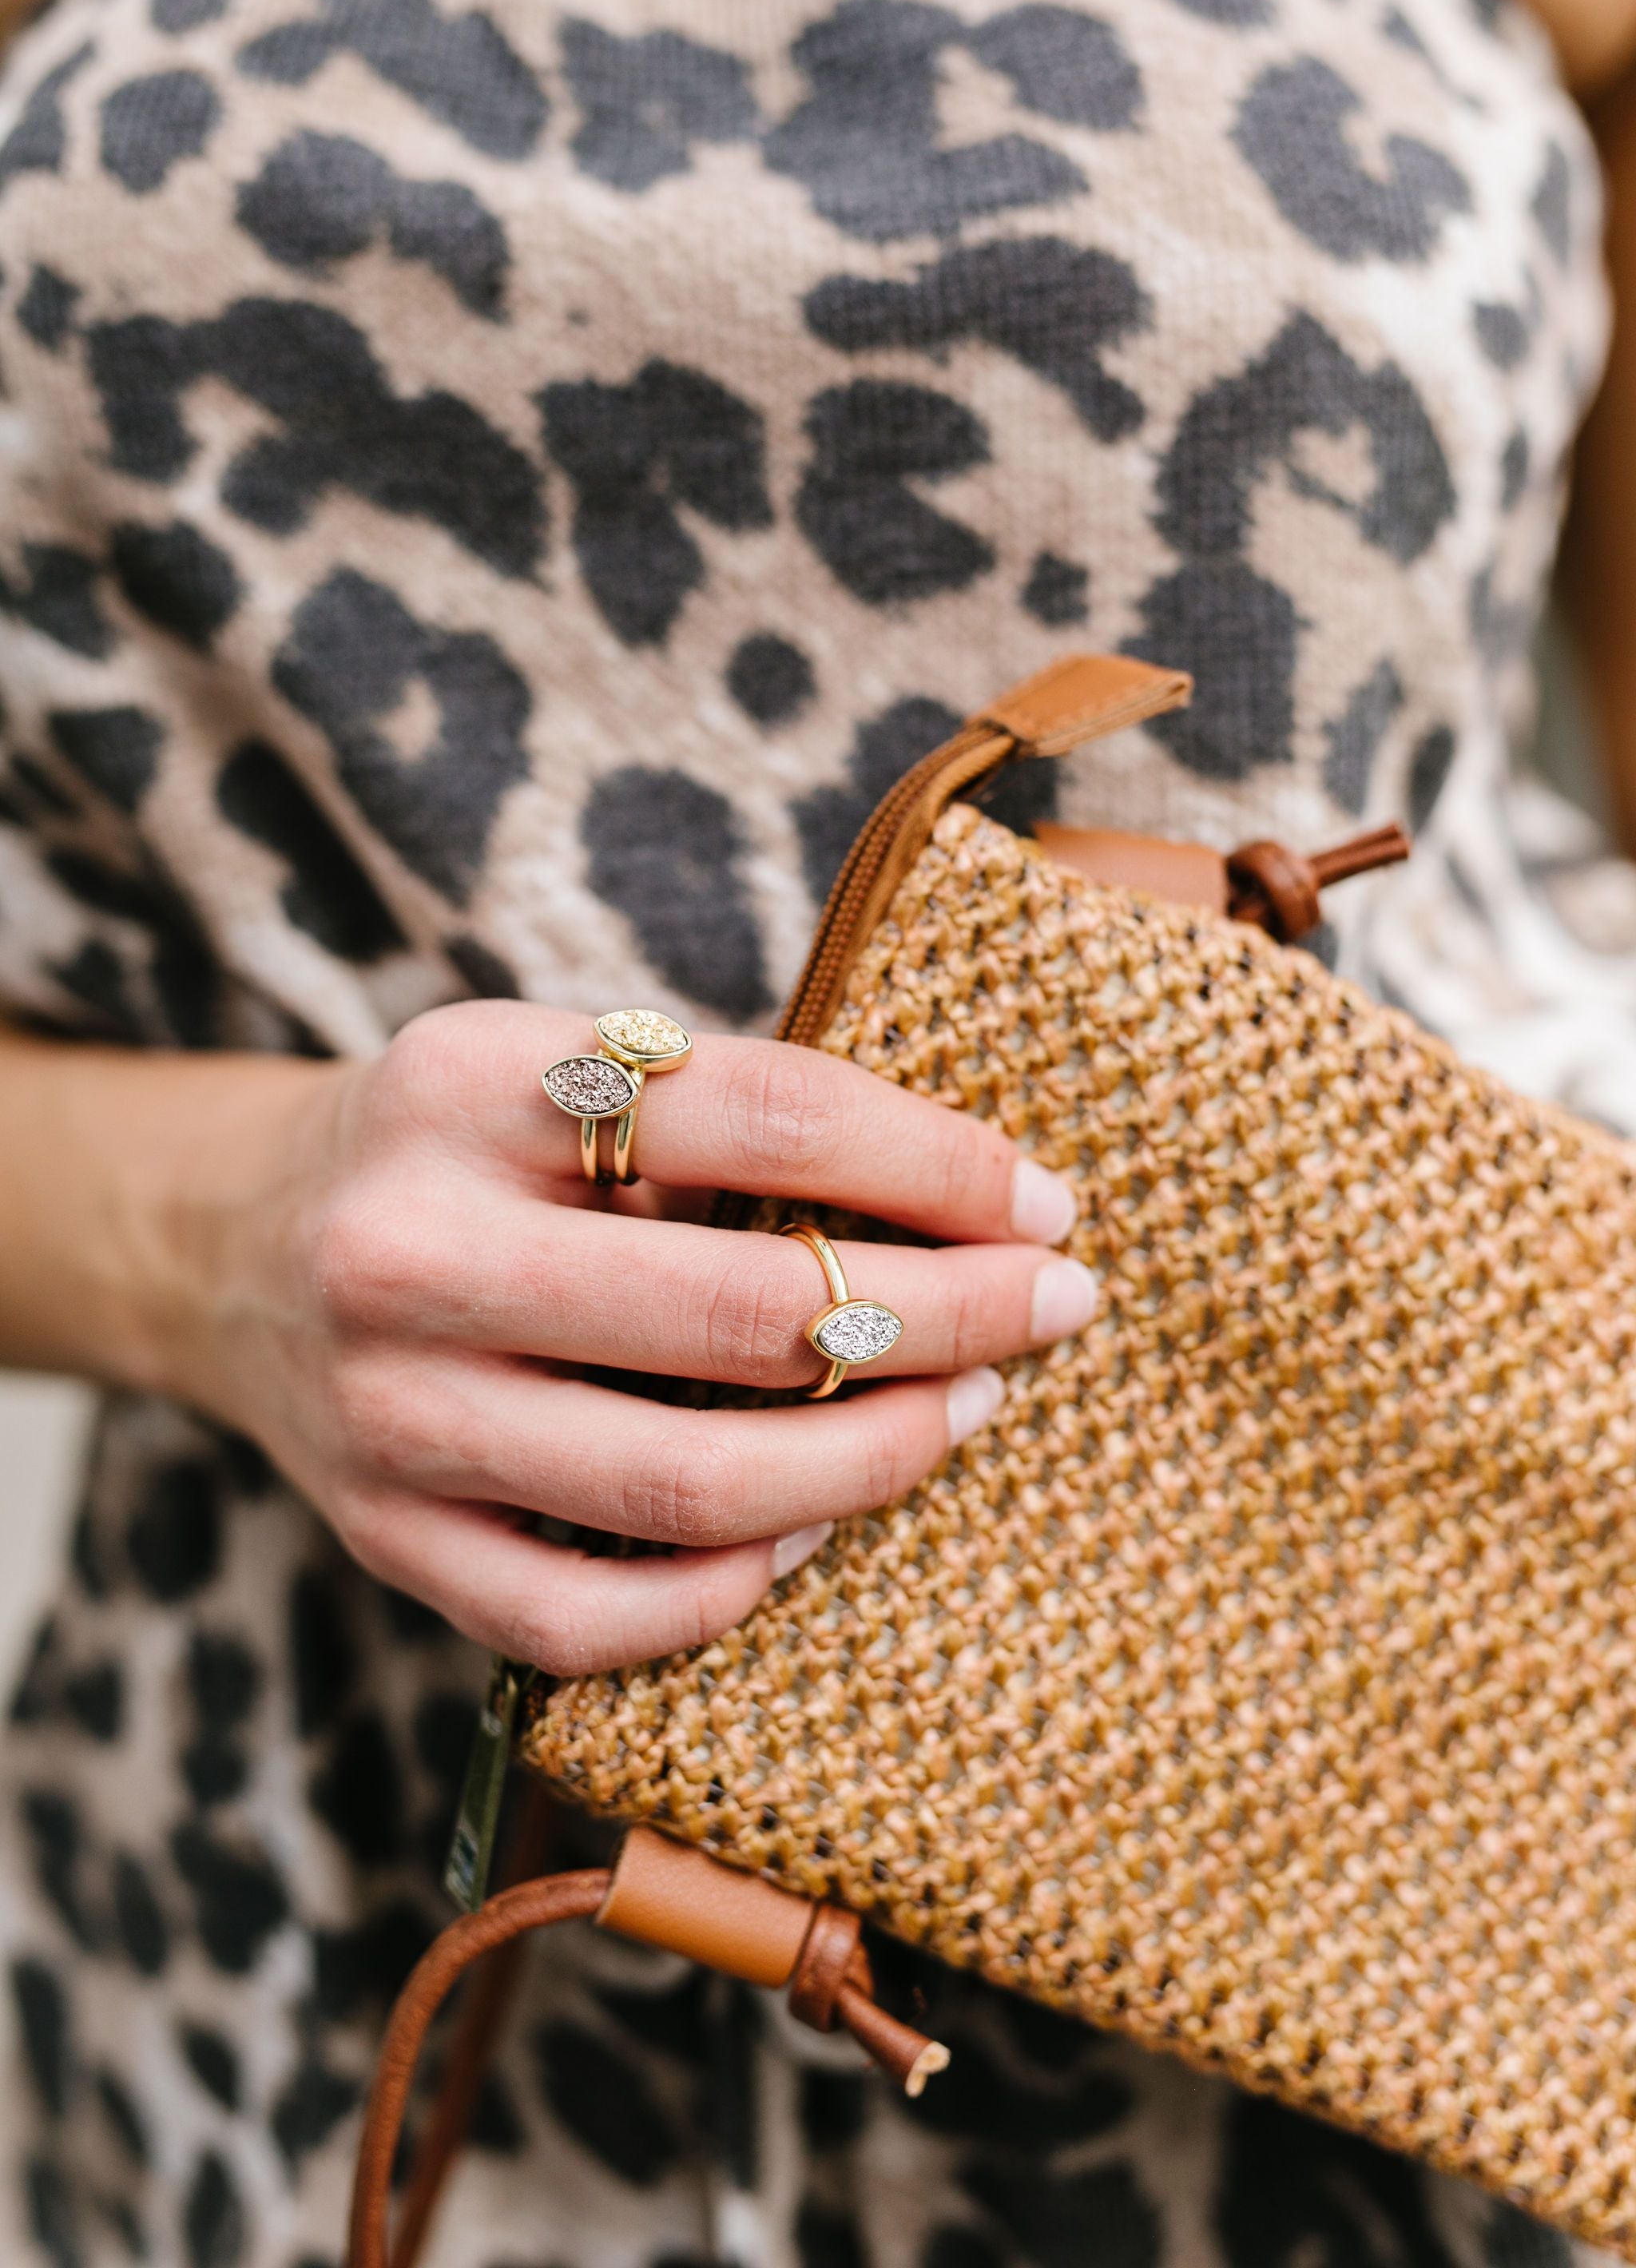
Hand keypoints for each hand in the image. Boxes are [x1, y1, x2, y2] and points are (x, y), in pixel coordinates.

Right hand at [164, 1004, 1095, 1674]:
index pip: (761, 1116)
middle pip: (739, 1311)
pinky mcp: (388, 1542)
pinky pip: (597, 1615)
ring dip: (875, 1457)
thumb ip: (731, 1118)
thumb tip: (989, 1203)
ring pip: (688, 1484)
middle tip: (1056, 1306)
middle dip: (944, 1316)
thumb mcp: (562, 1064)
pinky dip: (738, 1585)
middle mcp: (409, 1250)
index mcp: (471, 1082)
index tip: (1045, 1200)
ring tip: (968, 1409)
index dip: (935, 1163)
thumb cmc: (466, 1149)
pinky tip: (814, 1525)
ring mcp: (390, 1415)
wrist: (237, 1249)